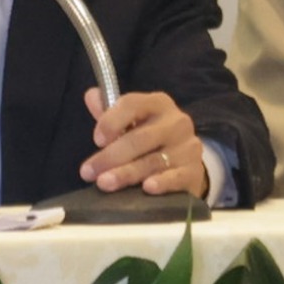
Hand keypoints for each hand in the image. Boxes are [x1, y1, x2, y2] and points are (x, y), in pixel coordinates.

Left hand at [79, 93, 213, 194]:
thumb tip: (91, 95)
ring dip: (126, 173)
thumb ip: (109, 113)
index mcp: (158, 103)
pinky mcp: (194, 171)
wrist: (184, 164)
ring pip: (153, 161)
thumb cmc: (149, 141)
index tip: (96, 140)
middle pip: (140, 138)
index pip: (132, 104)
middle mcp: (176, 121)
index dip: (111, 121)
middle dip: (111, 156)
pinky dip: (161, 182)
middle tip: (89, 172)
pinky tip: (147, 188)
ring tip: (105, 183)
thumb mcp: (130, 123)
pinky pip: (176, 177)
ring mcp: (188, 147)